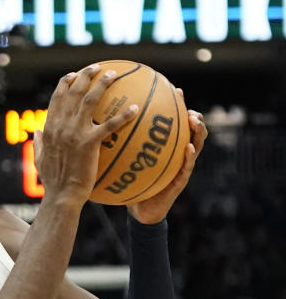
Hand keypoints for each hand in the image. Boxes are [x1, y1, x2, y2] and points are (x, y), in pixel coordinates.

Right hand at [34, 65, 139, 205]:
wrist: (62, 195)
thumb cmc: (53, 181)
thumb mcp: (40, 159)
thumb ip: (39, 143)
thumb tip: (37, 133)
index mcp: (50, 128)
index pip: (57, 99)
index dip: (65, 83)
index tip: (73, 74)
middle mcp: (62, 126)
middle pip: (73, 92)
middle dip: (85, 75)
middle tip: (96, 67)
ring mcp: (75, 133)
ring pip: (90, 101)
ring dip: (102, 84)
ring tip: (114, 75)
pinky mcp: (89, 143)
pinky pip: (110, 125)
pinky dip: (123, 116)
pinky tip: (135, 110)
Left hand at [127, 94, 206, 223]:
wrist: (140, 209)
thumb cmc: (133, 182)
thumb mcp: (126, 161)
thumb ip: (121, 144)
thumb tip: (100, 122)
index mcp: (165, 147)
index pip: (173, 123)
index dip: (176, 106)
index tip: (174, 89)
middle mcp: (175, 154)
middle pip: (189, 130)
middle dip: (192, 114)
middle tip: (185, 101)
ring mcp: (181, 166)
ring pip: (196, 144)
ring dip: (197, 131)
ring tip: (194, 119)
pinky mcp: (179, 181)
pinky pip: (186, 167)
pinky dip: (189, 156)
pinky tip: (189, 148)